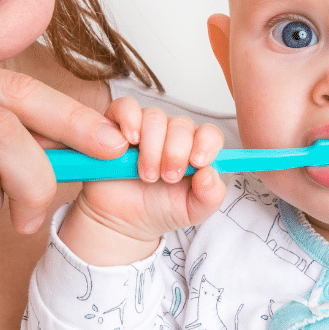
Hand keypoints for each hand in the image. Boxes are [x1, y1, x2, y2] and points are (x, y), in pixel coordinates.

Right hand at [58, 97, 225, 264]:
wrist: (123, 222)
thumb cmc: (160, 210)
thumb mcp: (193, 211)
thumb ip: (210, 196)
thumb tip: (210, 173)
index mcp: (194, 149)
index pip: (209, 133)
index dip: (206, 143)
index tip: (197, 163)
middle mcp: (171, 134)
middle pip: (182, 124)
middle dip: (175, 153)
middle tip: (167, 178)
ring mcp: (145, 127)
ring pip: (155, 117)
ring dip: (152, 148)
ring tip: (146, 175)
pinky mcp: (118, 126)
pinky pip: (126, 107)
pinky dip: (129, 120)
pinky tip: (129, 142)